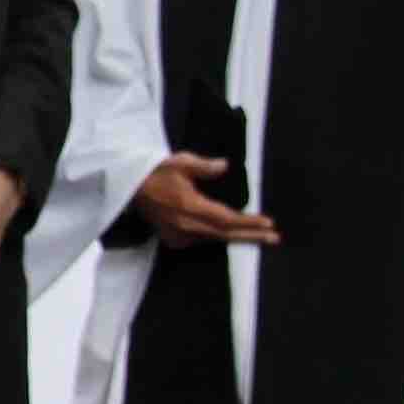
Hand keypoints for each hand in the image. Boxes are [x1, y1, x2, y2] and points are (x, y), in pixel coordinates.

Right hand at [131, 155, 276, 249]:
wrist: (130, 190)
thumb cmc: (156, 172)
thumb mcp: (179, 162)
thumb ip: (204, 166)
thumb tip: (225, 166)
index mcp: (190, 206)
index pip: (226, 218)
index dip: (248, 222)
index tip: (268, 223)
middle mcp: (186, 225)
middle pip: (225, 234)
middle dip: (251, 235)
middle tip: (274, 238)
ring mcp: (179, 235)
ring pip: (214, 239)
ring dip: (237, 237)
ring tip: (258, 236)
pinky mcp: (173, 240)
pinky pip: (201, 241)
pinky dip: (217, 238)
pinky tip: (231, 235)